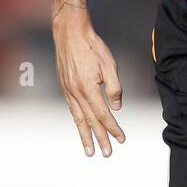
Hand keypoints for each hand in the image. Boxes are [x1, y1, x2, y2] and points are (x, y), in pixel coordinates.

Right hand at [51, 5, 124, 156]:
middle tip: (107, 154)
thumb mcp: (109, 64)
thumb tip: (116, 107)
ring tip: (89, 151)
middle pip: (90, 121)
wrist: (69, 32)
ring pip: (78, 119)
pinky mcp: (64, 87)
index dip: (113, 128)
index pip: (103, 115)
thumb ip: (114, 87)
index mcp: (89, 88)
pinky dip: (77, 122)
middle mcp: (76, 93)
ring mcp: (68, 91)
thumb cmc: (92, 46)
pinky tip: (81, 128)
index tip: (121, 139)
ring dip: (85, 136)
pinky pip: (72, 109)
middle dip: (100, 139)